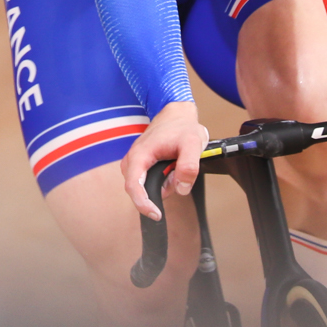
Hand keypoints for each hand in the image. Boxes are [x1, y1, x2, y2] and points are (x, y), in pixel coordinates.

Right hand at [121, 102, 208, 219]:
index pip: (133, 185)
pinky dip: (161, 180)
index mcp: (140, 154)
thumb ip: (188, 167)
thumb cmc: (182, 126)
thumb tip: (180, 189)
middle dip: (156, 192)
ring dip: (161, 184)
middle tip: (176, 180)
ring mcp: (136, 160)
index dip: (142, 204)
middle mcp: (134, 158)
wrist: (176, 112)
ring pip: (143, 185)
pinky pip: (147, 179)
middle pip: (136, 188)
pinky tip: (172, 169)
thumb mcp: (192, 144)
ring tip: (176, 168)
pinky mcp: (142, 162)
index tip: (156, 215)